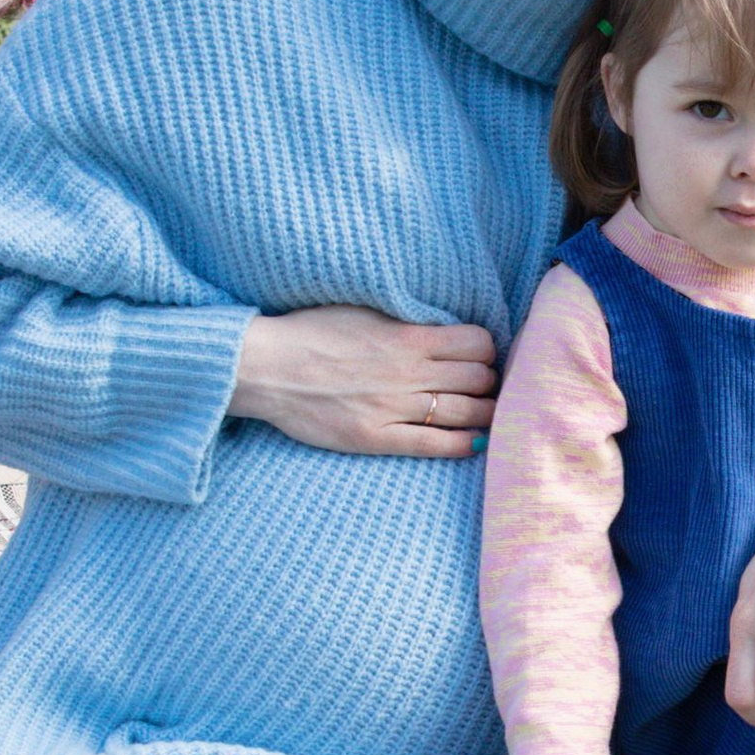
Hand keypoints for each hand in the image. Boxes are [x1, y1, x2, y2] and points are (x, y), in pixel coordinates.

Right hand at [229, 305, 496, 459]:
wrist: (267, 366)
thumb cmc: (312, 331)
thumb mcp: (366, 309)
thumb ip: (407, 320)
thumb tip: (443, 325)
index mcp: (409, 335)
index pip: (478, 343)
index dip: (485, 350)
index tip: (478, 356)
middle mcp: (409, 371)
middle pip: (479, 378)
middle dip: (487, 381)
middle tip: (480, 386)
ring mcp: (394, 407)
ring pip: (465, 412)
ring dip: (482, 412)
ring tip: (481, 411)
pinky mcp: (377, 437)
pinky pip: (434, 444)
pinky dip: (461, 444)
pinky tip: (473, 442)